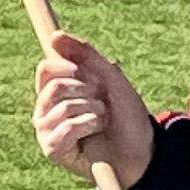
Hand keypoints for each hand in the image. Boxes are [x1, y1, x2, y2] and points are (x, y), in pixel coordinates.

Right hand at [32, 32, 155, 189]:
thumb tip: (54, 36)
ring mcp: (48, 130)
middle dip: (87, 89)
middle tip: (103, 101)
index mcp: (58, 91)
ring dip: (92, 109)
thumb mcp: (112, 79)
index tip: (92, 75)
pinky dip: (88, 124)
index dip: (69, 67)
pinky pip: (65, 127)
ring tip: (103, 118)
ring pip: (62, 106)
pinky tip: (96, 131)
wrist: (143, 153)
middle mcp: (47, 109)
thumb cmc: (127, 118)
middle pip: (53, 85)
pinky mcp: (53, 150)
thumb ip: (86, 55)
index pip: (46, 69)